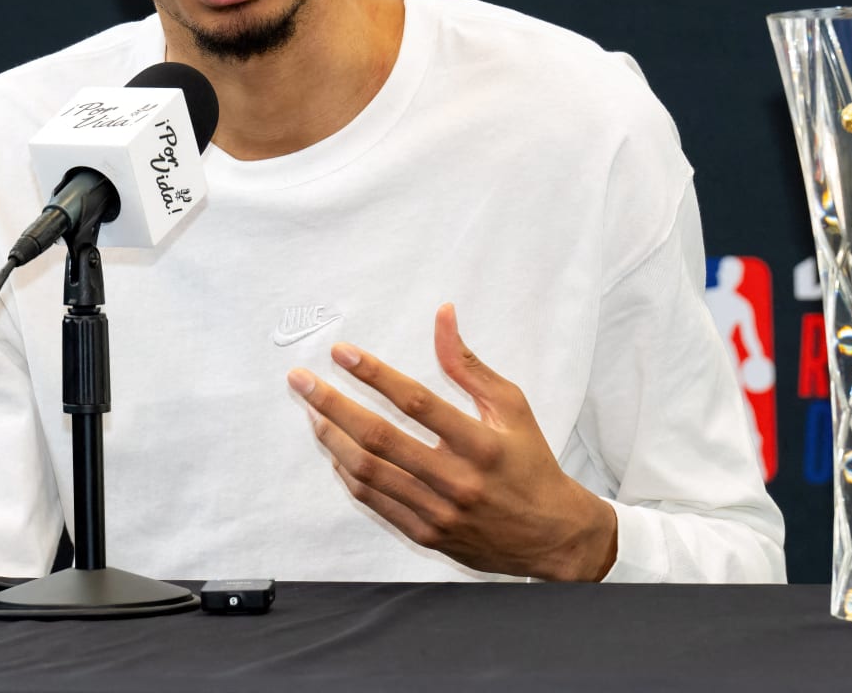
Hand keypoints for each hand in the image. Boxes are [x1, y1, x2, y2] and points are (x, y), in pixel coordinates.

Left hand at [286, 303, 617, 581]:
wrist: (550, 536)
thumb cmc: (530, 463)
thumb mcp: (511, 406)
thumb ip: (468, 365)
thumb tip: (442, 315)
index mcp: (481, 443)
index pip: (417, 402)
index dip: (375, 374)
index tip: (342, 352)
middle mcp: (456, 480)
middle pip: (379, 439)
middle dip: (331, 404)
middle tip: (300, 380)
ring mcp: (437, 512)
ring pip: (368, 473)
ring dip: (332, 438)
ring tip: (310, 412)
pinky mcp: (425, 535)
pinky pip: (373, 501)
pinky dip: (348, 473)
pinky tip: (336, 449)